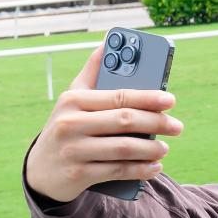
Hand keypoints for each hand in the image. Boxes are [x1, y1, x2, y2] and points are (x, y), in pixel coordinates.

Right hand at [24, 45, 184, 203]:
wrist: (40, 170)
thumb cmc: (66, 127)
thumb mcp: (72, 100)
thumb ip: (92, 73)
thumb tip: (107, 42)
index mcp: (73, 100)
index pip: (118, 96)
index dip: (148, 97)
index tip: (170, 100)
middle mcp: (70, 123)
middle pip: (124, 120)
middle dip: (156, 123)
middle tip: (177, 126)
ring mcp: (73, 150)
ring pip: (124, 148)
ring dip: (151, 148)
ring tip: (164, 147)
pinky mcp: (78, 174)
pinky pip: (117, 171)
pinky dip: (140, 169)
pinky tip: (154, 166)